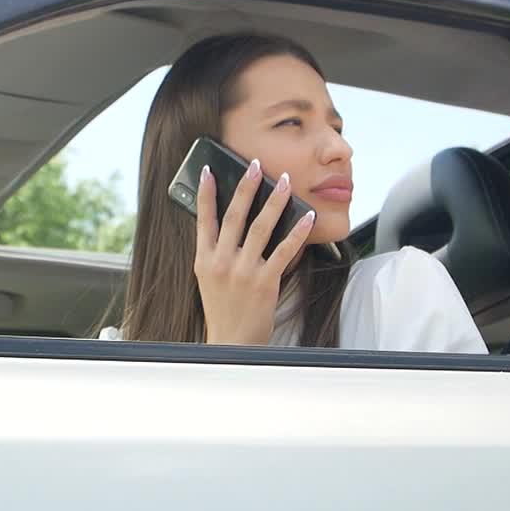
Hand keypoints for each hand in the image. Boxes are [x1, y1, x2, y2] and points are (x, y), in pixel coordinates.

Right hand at [193, 159, 316, 344]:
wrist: (232, 344)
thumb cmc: (223, 310)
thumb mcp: (208, 279)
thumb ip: (216, 252)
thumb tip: (231, 223)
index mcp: (204, 259)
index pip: (203, 219)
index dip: (206, 193)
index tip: (209, 170)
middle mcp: (221, 262)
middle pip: (234, 216)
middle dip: (246, 187)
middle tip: (255, 165)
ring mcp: (243, 272)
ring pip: (260, 227)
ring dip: (274, 201)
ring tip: (284, 182)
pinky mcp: (264, 283)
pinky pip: (284, 252)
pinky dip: (296, 232)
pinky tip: (306, 217)